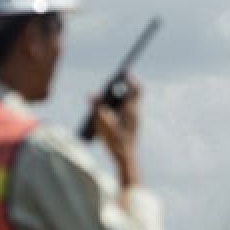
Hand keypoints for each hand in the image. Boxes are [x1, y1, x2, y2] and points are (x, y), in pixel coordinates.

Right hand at [90, 74, 141, 188]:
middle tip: (116, 83)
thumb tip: (92, 94)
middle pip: (135, 93)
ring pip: (133, 102)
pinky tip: (113, 110)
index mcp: (130, 109)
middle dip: (126, 86)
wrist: (125, 157)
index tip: (124, 73)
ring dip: (124, 96)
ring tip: (113, 95)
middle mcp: (136, 112)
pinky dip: (123, 106)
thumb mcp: (101, 122)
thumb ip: (97, 107)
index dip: (130, 79)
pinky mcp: (134, 125)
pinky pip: (131, 110)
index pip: (136, 88)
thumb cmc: (113, 140)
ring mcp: (136, 119)